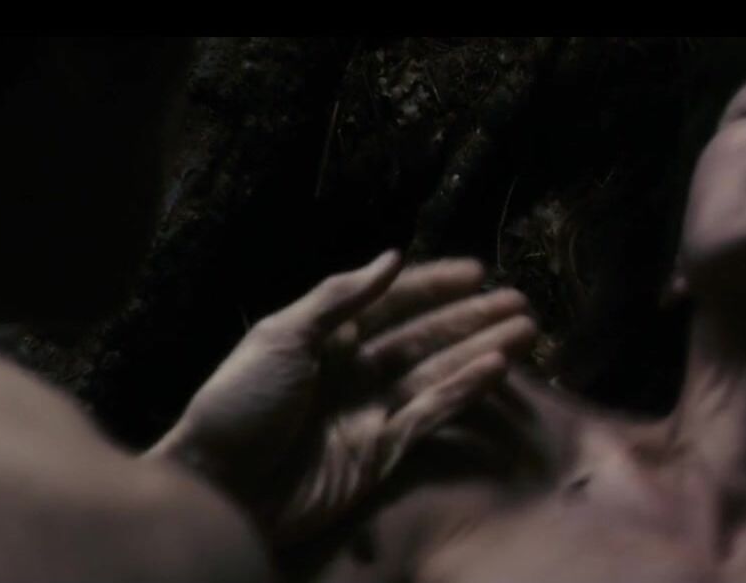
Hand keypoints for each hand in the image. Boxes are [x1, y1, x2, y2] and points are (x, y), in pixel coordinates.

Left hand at [148, 251, 536, 541]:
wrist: (221, 488)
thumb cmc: (240, 404)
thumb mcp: (280, 338)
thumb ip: (338, 298)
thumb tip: (391, 257)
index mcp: (326, 338)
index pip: (391, 303)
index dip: (434, 286)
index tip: (477, 271)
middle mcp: (355, 370)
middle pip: (424, 337)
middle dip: (470, 318)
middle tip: (518, 302)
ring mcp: (372, 411)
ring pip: (437, 372)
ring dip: (479, 350)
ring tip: (525, 331)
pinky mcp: (383, 451)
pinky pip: (432, 414)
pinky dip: (464, 391)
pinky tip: (497, 369)